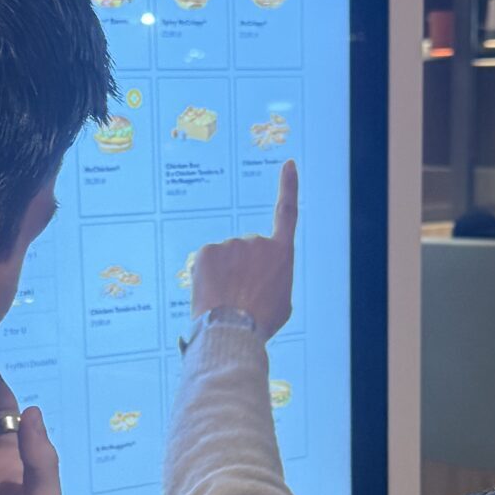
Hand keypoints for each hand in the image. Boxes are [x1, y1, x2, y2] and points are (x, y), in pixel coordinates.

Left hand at [192, 159, 298, 338]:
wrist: (234, 330)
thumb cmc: (260, 323)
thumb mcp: (281, 303)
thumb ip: (273, 281)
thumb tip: (259, 278)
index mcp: (282, 254)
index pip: (287, 213)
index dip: (288, 187)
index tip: (287, 164)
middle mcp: (258, 242)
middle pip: (245, 251)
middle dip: (241, 269)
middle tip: (240, 298)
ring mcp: (231, 244)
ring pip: (224, 258)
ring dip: (223, 275)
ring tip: (226, 301)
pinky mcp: (208, 250)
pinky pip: (206, 262)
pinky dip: (205, 277)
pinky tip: (211, 294)